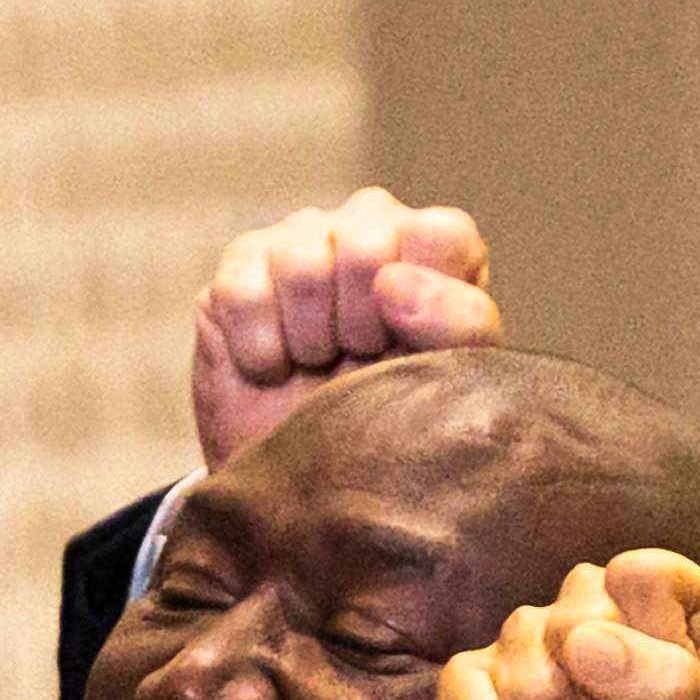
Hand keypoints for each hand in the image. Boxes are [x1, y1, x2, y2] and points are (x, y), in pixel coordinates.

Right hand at [188, 194, 502, 466]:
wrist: (308, 475)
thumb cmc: (390, 417)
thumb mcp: (450, 381)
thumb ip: (459, 322)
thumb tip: (392, 282)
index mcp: (435, 246)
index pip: (440, 234)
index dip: (420, 304)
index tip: (406, 348)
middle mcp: (370, 223)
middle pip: (366, 246)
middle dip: (359, 327)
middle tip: (356, 360)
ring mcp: (302, 235)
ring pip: (301, 264)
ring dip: (307, 339)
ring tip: (315, 363)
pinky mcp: (240, 261)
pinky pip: (243, 291)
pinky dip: (259, 349)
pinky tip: (273, 366)